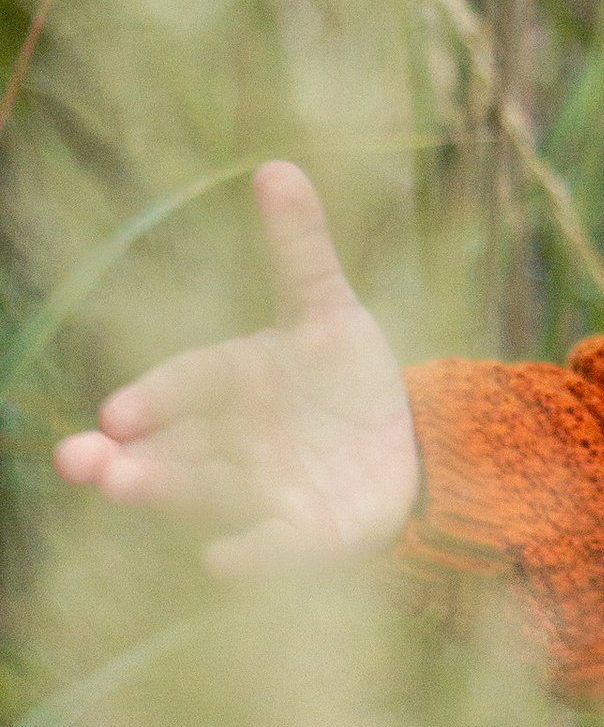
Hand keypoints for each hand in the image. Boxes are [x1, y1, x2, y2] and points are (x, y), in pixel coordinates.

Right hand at [52, 160, 419, 572]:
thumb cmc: (340, 379)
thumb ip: (297, 248)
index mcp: (229, 386)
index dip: (153, 398)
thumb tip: (276, 166)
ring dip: (163, 493)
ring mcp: (260, 492)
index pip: (182, 386)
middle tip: (77, 463)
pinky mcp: (301, 536)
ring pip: (203, 494)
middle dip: (122, 460)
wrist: (402, 445)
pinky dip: (250, 554)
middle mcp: (229, 444)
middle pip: (169, 451)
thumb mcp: (326, 308)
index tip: (120, 412)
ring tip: (123, 490)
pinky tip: (223, 560)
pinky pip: (270, 548)